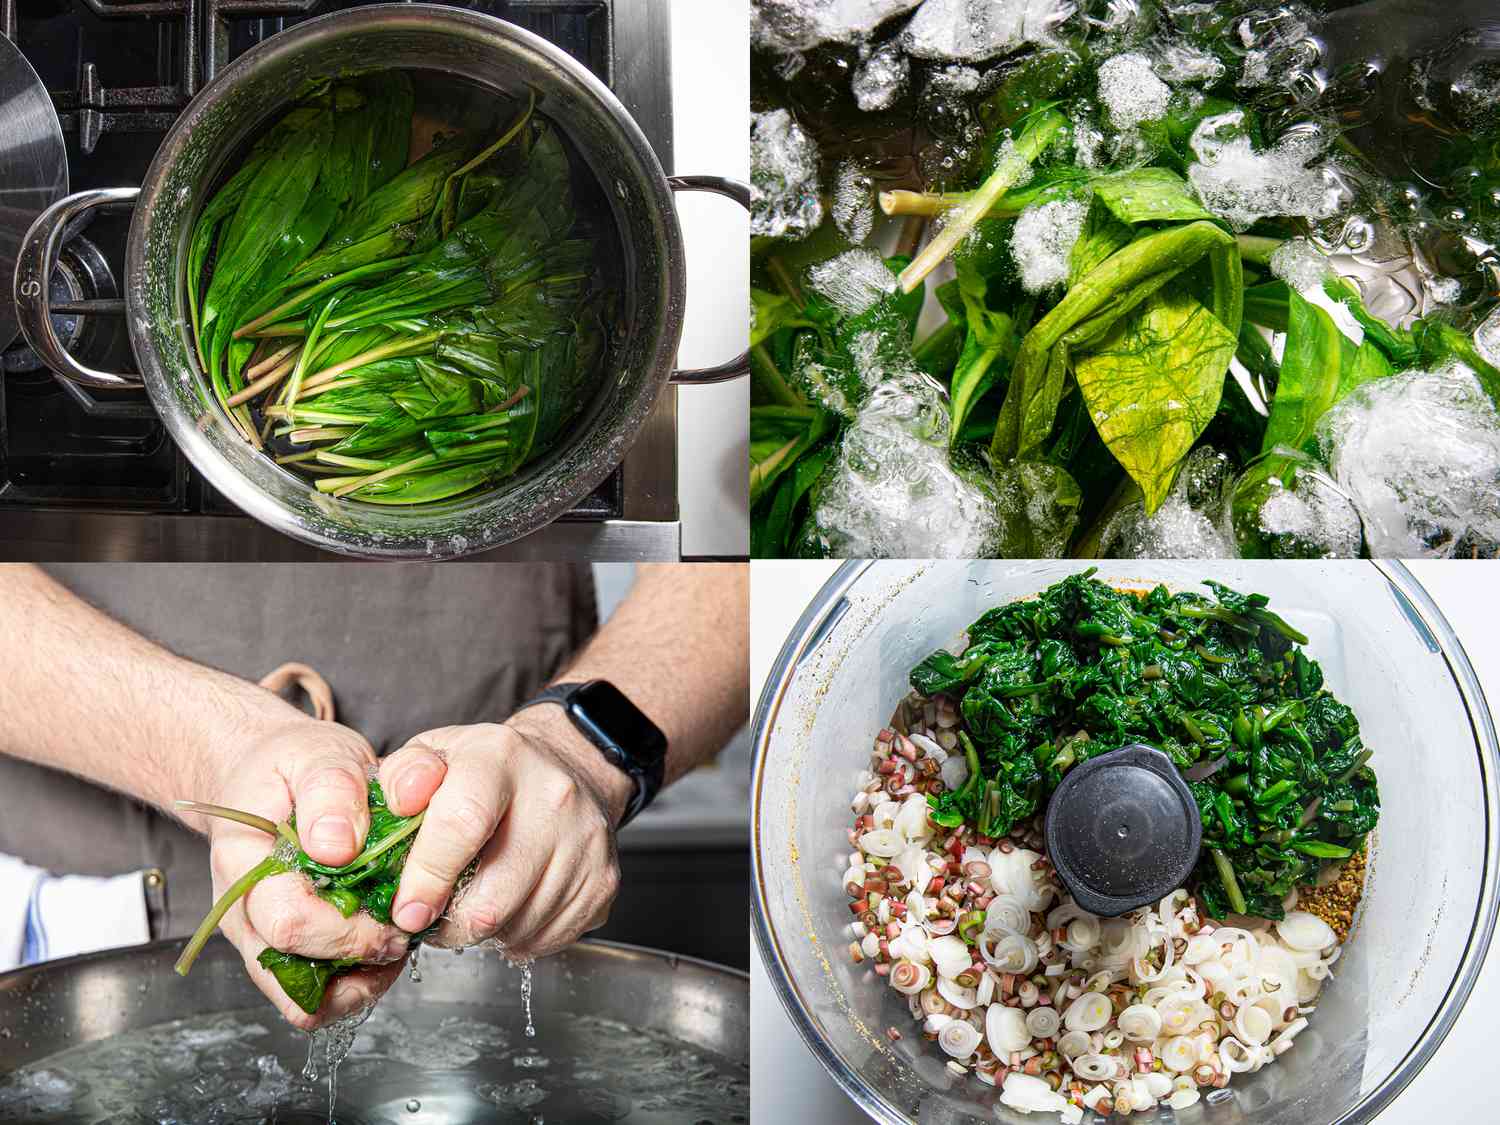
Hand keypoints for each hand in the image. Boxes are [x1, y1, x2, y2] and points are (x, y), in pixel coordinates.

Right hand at [201, 718, 410, 1029]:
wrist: (268, 775)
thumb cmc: (291, 765)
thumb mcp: (316, 754)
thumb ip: (330, 789)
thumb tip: (336, 846)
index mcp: (243, 866)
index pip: (289, 923)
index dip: (349, 929)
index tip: (395, 910)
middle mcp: (244, 913)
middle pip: (293, 972)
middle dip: (361, 957)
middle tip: (404, 927)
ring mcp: (261, 937)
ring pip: (303, 1000)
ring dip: (358, 981)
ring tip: (394, 940)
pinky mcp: (285, 950)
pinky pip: (315, 997)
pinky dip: (353, 983)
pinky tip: (381, 948)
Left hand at [375, 709, 630, 957]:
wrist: (565, 768)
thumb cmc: (485, 770)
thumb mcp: (435, 754)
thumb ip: (401, 778)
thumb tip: (388, 812)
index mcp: (500, 758)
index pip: (463, 823)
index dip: (428, 877)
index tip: (406, 912)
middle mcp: (553, 797)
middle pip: (494, 895)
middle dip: (449, 924)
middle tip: (430, 918)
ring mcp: (586, 842)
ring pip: (518, 926)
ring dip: (482, 932)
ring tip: (470, 903)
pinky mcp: (604, 881)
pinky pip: (547, 938)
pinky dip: (517, 937)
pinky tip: (507, 907)